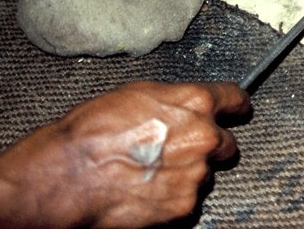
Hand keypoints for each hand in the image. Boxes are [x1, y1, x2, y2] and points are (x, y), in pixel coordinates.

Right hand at [0, 81, 251, 228]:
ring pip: (204, 174)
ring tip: (150, 173)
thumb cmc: (91, 133)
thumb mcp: (136, 95)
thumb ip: (173, 100)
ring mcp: (196, 176)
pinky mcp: (184, 207)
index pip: (235, 99)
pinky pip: (188, 201)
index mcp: (196, 103)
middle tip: (179, 150)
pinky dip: (173, 198)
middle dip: (208, 146)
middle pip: (227, 144)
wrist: (66, 177)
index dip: (235, 105)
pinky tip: (147, 191)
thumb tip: (184, 106)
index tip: (237, 110)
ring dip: (187, 174)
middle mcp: (204, 139)